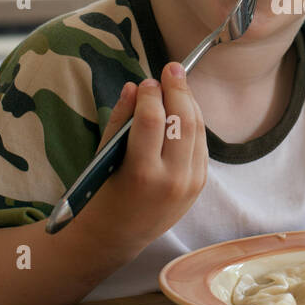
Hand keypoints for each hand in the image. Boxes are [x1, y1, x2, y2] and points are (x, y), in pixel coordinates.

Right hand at [86, 62, 208, 245]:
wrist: (118, 237)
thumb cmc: (103, 193)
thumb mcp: (105, 157)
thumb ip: (121, 120)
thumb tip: (136, 86)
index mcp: (141, 174)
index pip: (152, 120)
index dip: (151, 93)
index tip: (147, 80)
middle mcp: (172, 180)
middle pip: (183, 121)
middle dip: (178, 89)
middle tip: (172, 68)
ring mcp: (190, 184)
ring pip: (198, 130)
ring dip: (189, 102)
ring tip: (177, 84)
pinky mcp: (200, 184)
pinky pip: (201, 144)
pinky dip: (193, 122)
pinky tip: (183, 109)